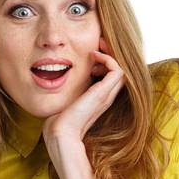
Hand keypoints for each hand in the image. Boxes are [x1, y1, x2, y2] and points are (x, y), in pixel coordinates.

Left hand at [42, 36, 125, 160]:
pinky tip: (93, 56)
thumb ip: (68, 90)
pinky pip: (117, 69)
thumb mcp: (66, 100)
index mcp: (98, 99)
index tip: (91, 53)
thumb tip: (57, 79)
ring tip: (95, 50)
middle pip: (118, 71)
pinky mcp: (103, 93)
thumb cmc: (59, 120)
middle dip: (109, 55)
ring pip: (121, 69)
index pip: (110, 76)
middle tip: (97, 45)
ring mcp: (106, 95)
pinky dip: (107, 58)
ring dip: (110, 55)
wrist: (61, 133)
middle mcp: (105, 96)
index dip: (105, 62)